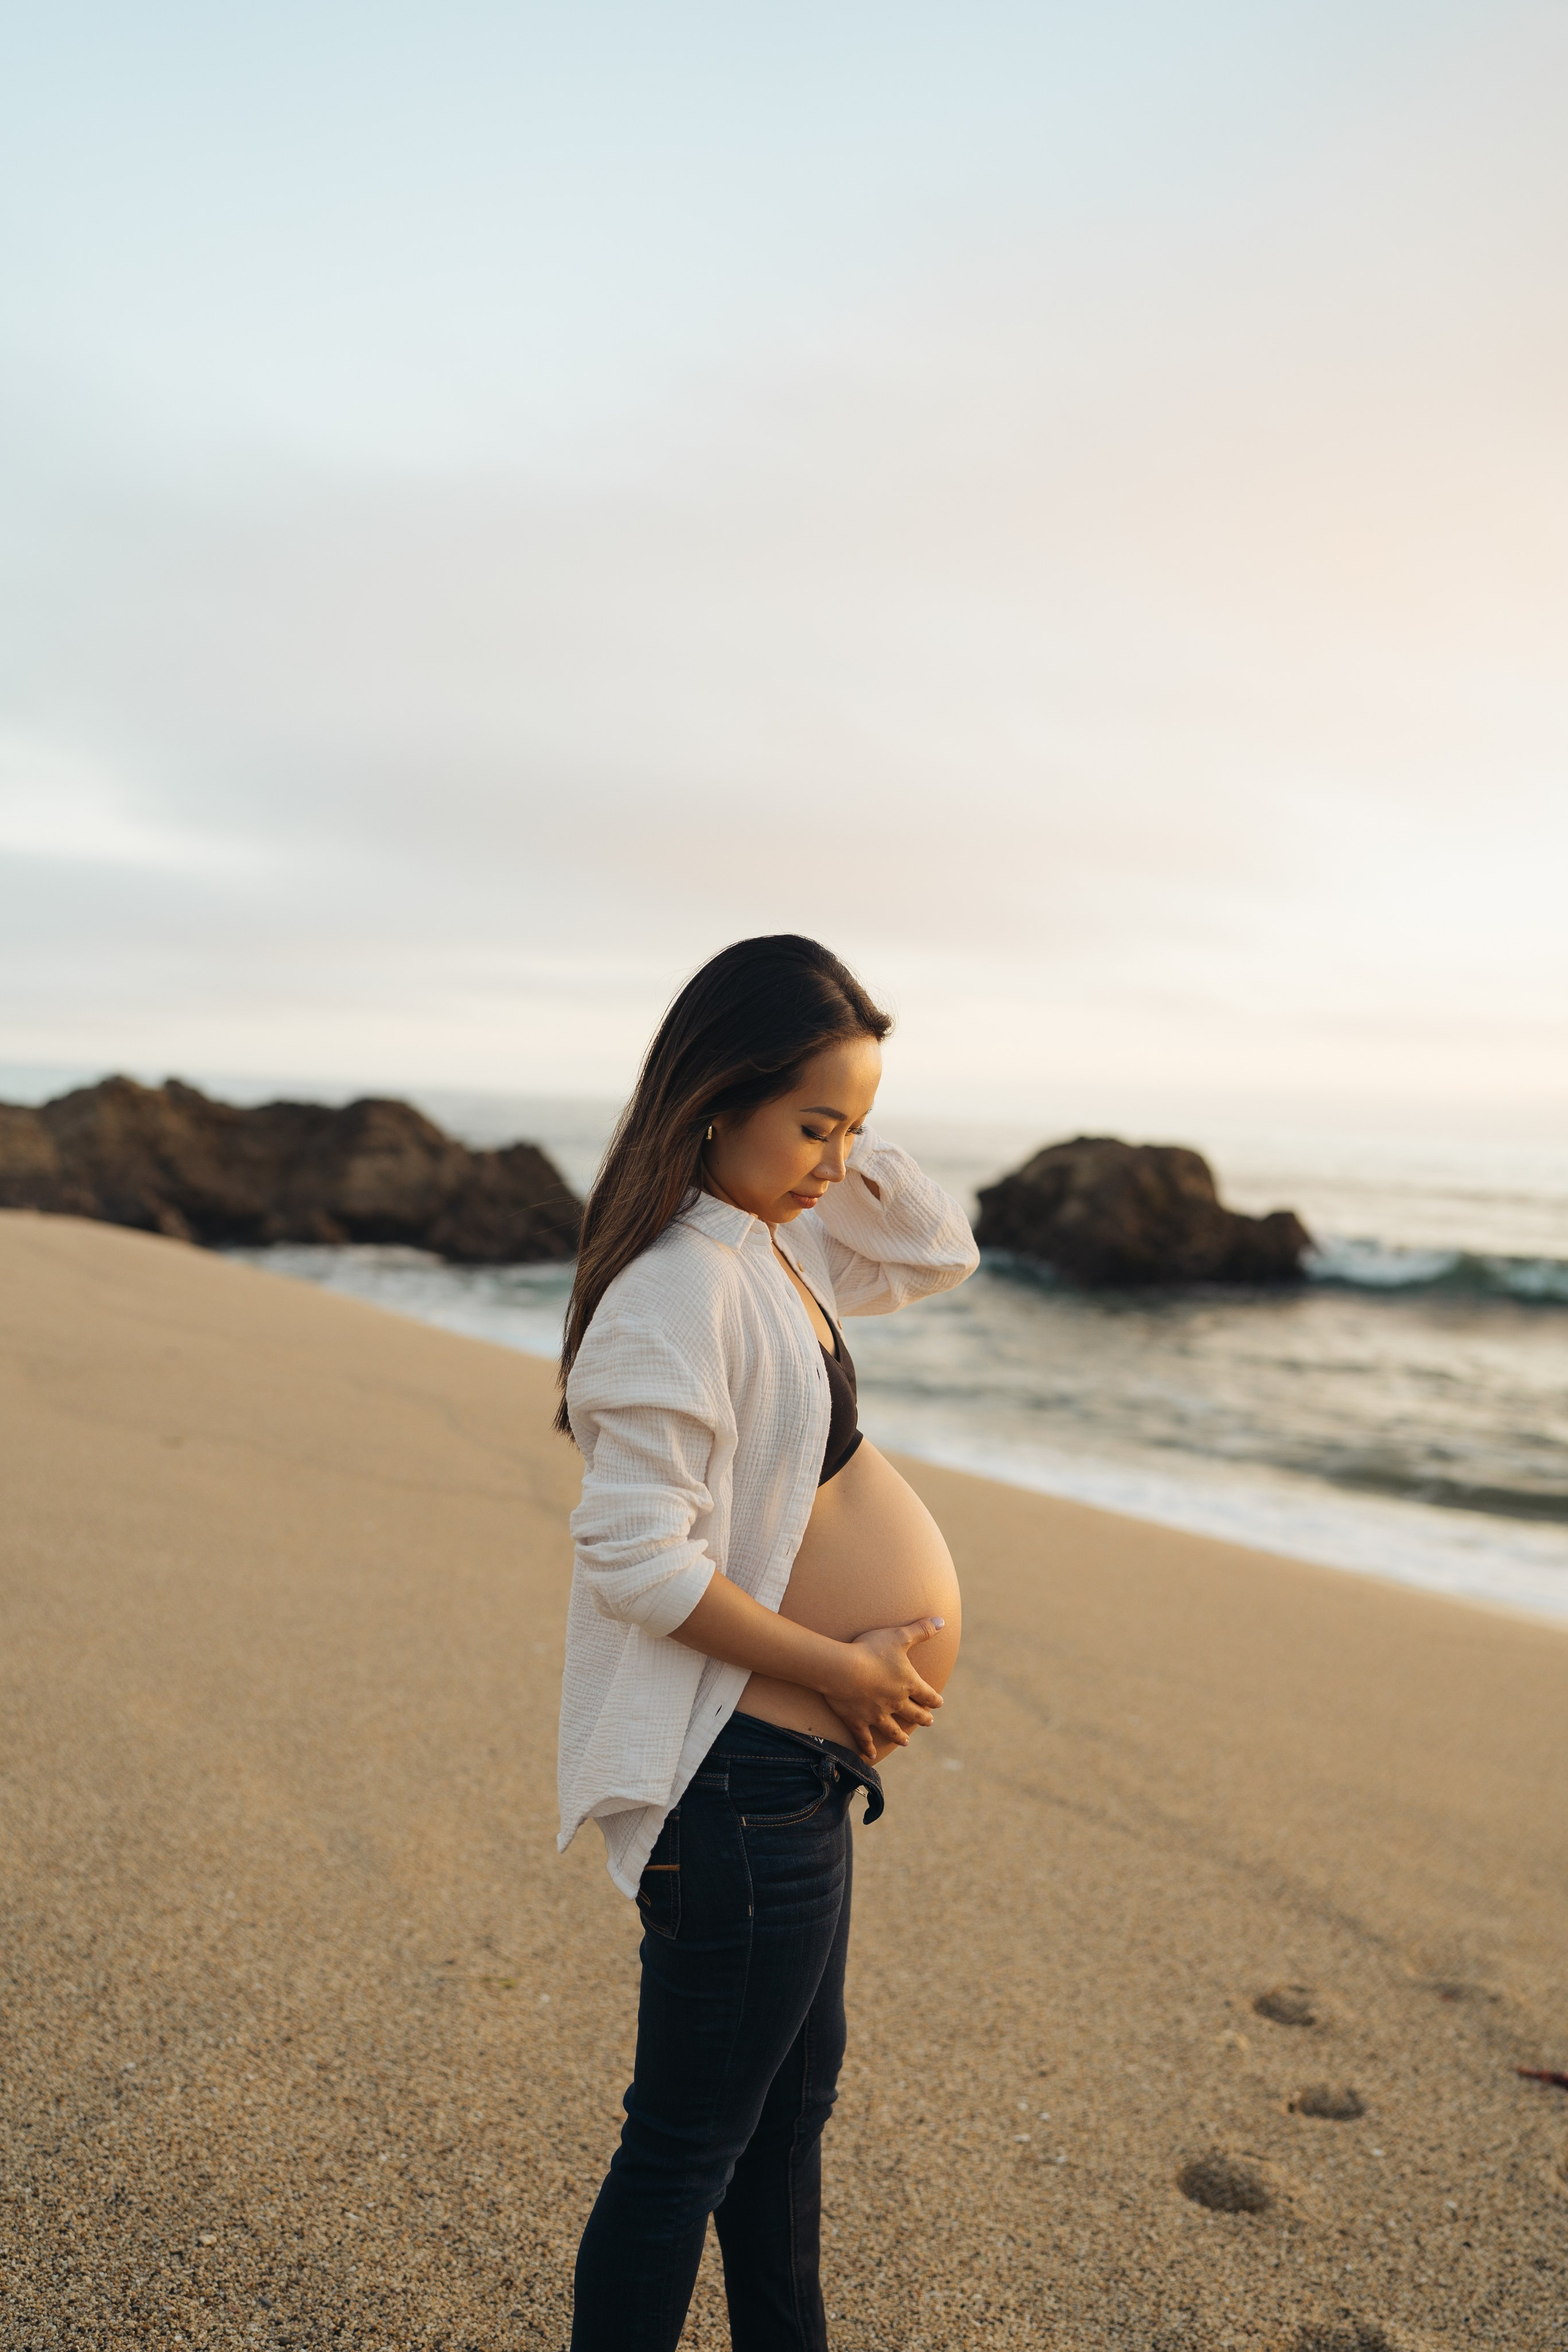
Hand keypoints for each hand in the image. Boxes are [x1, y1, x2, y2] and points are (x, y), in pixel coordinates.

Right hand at [820, 1618, 943, 1762]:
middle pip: (914, 1714)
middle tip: (928, 1722)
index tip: (939, 1703)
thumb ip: (921, 1630)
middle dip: (922, 1718)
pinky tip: (870, 1755)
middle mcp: (896, 1702)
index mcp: (908, 1683)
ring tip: (906, 1742)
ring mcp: (876, 1714)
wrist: (843, 1669)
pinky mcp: (857, 1721)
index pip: (927, 1694)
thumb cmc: (871, 1650)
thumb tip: (942, 1621)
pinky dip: (867, 1747)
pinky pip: (864, 1738)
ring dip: (900, 1737)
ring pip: (893, 1730)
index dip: (935, 1699)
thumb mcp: (899, 1635)